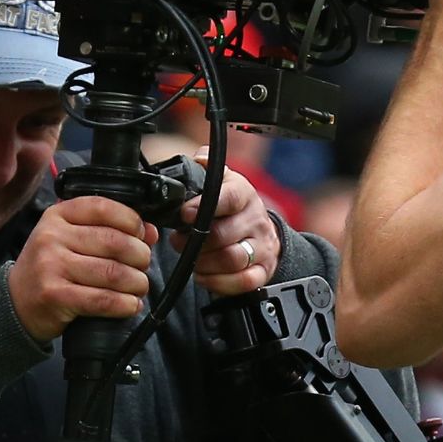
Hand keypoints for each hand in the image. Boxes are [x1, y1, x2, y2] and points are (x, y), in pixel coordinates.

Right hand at [8, 196, 158, 342]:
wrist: (16, 302)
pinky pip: (102, 299)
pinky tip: (131, 305)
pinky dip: (124, 304)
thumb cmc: (52, 267)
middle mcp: (52, 236)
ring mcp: (51, 266)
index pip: (103, 207)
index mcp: (58, 216)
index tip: (142, 235)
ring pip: (112, 272)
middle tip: (143, 266)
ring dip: (136, 283)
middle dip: (140, 256)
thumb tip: (150, 232)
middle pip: (114, 242)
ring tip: (140, 287)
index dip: (132, 220)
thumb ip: (110, 229)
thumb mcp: (72, 239)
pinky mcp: (54, 295)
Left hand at [172, 153, 280, 294]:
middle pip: (225, 234)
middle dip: (194, 242)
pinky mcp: (264, 270)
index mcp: (244, 194)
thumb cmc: (233, 208)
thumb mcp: (222, 183)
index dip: (205, 206)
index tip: (185, 213)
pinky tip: (204, 275)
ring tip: (192, 259)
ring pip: (232, 259)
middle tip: (178, 241)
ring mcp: (262, 246)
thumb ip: (206, 169)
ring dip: (204, 263)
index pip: (230, 197)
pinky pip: (243, 281)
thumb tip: (199, 158)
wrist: (263, 232)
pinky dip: (218, 282)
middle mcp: (255, 219)